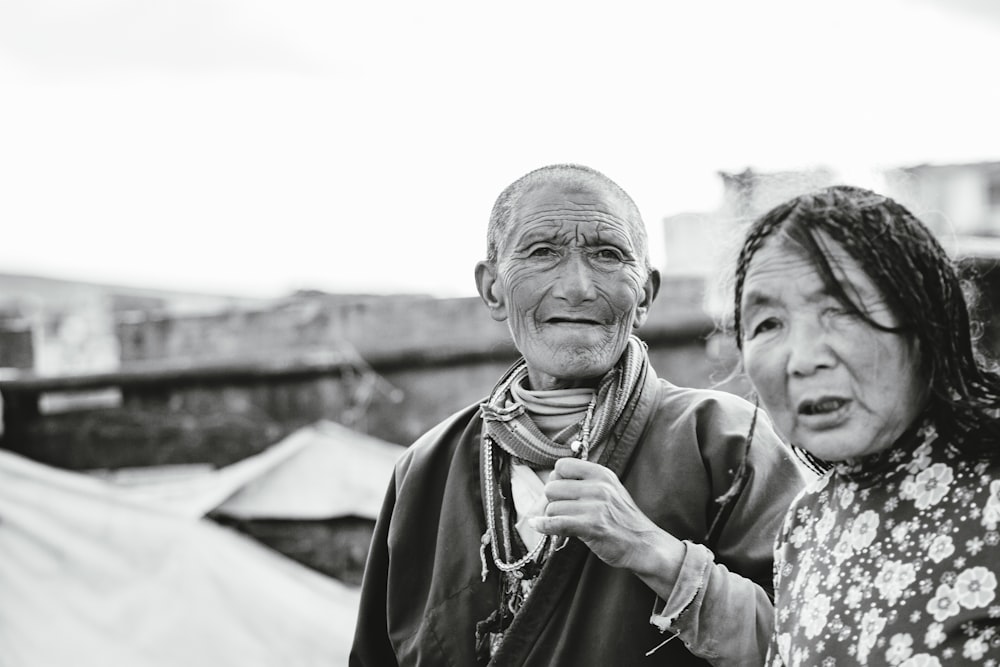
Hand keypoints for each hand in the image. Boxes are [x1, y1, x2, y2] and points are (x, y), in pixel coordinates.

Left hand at [528, 458, 682, 578]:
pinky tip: (538, 525)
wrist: (643, 544)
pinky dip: (543, 525)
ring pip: (552, 507)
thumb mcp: (609, 490)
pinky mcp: (591, 526)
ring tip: (566, 523)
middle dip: (552, 501)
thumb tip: (551, 482)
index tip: (561, 492)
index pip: (562, 466)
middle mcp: (598, 486)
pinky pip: (556, 523)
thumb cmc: (622, 519)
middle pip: (552, 487)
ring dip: (553, 518)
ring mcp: (595, 506)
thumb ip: (584, 483)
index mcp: (601, 474)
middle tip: (562, 511)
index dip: (557, 479)